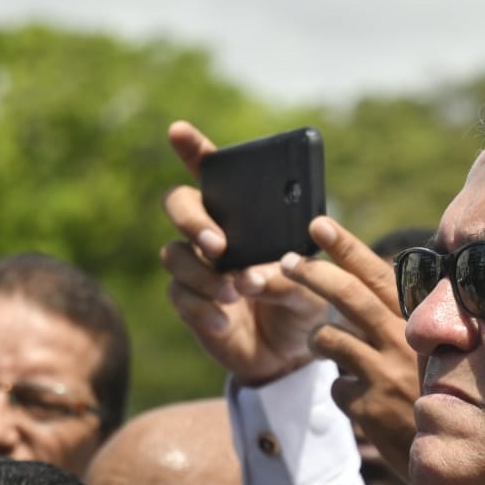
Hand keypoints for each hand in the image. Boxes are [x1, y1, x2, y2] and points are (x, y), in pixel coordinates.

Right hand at [160, 121, 327, 385]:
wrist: (292, 353)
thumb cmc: (304, 305)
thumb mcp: (310, 287)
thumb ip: (286, 277)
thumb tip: (249, 277)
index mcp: (245, 216)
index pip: (213, 173)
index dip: (194, 149)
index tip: (179, 131)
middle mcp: (214, 234)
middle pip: (179, 204)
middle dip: (192, 219)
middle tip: (218, 243)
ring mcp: (198, 268)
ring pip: (174, 254)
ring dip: (203, 273)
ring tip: (235, 293)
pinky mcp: (190, 302)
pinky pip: (180, 295)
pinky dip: (202, 307)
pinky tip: (223, 320)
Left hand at [280, 216, 419, 480]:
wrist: (457, 454)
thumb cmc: (444, 395)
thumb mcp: (438, 352)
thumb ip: (408, 321)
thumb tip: (370, 286)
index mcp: (422, 323)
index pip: (380, 274)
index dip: (347, 248)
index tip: (318, 224)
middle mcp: (405, 342)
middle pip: (347, 296)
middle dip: (312, 274)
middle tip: (286, 262)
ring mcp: (385, 375)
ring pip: (329, 339)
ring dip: (323, 342)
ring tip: (330, 349)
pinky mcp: (369, 407)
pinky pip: (337, 387)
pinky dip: (345, 392)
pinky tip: (364, 402)